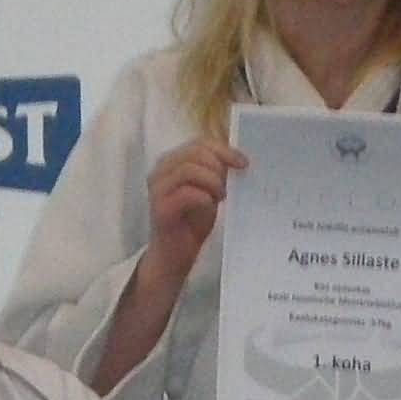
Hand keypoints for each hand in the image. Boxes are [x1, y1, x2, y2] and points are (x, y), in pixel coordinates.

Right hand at [141, 138, 245, 284]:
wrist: (175, 256)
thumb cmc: (192, 222)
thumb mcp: (209, 191)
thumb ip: (217, 173)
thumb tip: (237, 159)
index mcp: (172, 162)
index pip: (199, 143)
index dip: (223, 150)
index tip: (243, 163)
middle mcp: (160, 171)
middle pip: (194, 151)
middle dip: (218, 166)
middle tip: (228, 185)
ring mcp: (158, 189)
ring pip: (188, 169)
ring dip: (212, 181)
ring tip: (220, 197)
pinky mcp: (160, 208)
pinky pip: (186, 193)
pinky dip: (204, 197)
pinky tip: (210, 206)